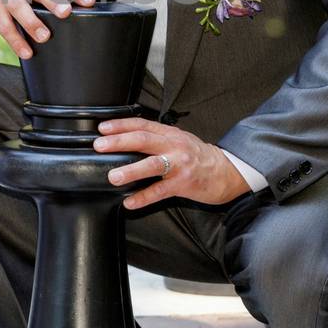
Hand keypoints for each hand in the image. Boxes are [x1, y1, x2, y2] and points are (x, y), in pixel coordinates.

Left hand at [95, 118, 251, 209]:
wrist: (228, 171)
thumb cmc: (199, 156)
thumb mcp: (179, 140)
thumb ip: (158, 138)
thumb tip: (128, 139)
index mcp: (170, 134)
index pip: (142, 124)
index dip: (121, 125)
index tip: (102, 128)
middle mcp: (174, 146)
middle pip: (143, 140)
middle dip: (119, 142)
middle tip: (100, 146)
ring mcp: (179, 165)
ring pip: (152, 165)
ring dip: (131, 170)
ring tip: (113, 176)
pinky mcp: (184, 184)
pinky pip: (160, 192)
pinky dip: (143, 198)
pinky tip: (129, 202)